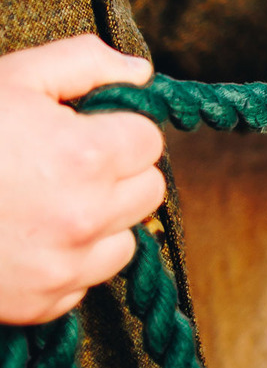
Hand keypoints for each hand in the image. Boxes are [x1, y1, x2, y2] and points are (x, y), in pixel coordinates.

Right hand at [0, 37, 166, 323]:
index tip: (86, 129)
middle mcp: (83, 219)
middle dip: (117, 173)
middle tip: (67, 163)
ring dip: (100, 222)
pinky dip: (67, 263)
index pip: (149, 141)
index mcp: (86, 157)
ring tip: (48, 202)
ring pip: (123, 241)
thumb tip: (140, 74)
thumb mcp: (17, 77)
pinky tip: (28, 238)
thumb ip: (87, 62)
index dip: (118, 129)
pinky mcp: (39, 306)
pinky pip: (84, 282)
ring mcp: (61, 269)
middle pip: (147, 191)